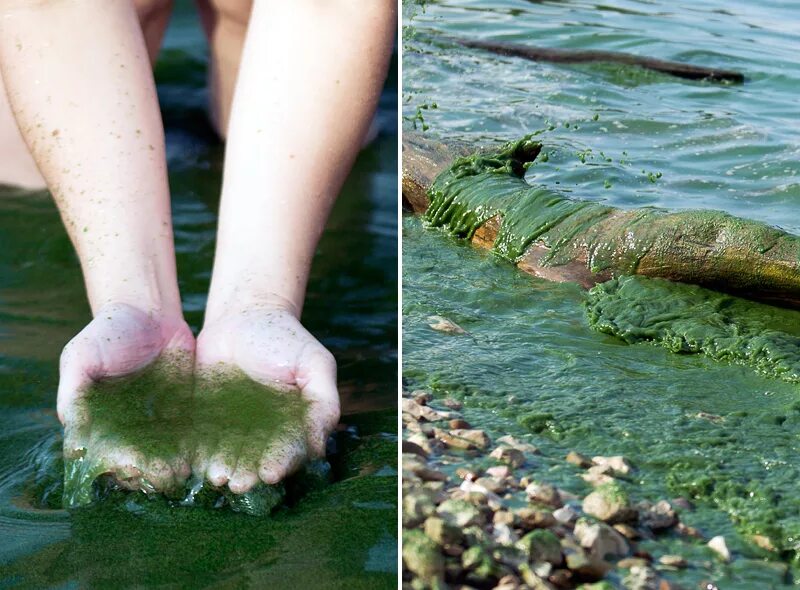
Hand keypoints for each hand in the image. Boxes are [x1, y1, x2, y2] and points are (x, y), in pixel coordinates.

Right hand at [59, 302, 195, 495]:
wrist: (149, 313)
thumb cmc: (107, 333)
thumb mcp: (82, 355)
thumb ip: (73, 391)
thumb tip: (71, 430)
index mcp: (98, 423)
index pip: (105, 455)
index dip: (115, 464)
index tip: (127, 466)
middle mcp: (128, 431)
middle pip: (137, 463)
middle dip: (148, 474)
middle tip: (161, 476)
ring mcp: (158, 425)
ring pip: (165, 456)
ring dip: (172, 469)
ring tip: (181, 473)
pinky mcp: (186, 414)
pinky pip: (191, 437)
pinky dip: (195, 450)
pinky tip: (202, 456)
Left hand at [195, 307, 339, 492]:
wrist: (242, 316)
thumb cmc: (284, 338)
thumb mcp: (314, 363)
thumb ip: (324, 401)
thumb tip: (321, 443)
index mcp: (295, 423)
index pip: (290, 449)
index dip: (282, 462)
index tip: (271, 473)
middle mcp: (266, 431)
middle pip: (259, 458)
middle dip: (250, 473)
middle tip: (240, 483)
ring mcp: (235, 427)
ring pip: (231, 454)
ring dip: (226, 468)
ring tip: (217, 477)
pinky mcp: (207, 419)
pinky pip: (204, 440)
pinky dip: (200, 453)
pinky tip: (196, 462)